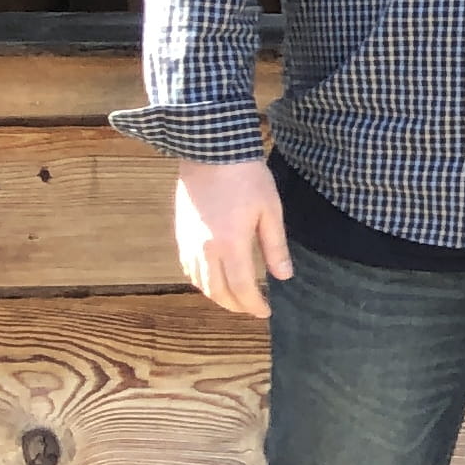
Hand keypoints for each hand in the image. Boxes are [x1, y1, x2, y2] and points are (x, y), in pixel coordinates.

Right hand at [175, 158, 287, 318]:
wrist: (210, 153)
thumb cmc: (247, 178)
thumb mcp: (270, 211)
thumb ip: (275, 247)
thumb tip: (284, 276)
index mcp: (231, 245)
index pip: (242, 288)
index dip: (254, 305)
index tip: (266, 312)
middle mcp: (205, 250)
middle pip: (218, 291)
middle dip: (236, 305)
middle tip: (252, 308)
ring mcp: (189, 243)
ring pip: (200, 283)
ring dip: (218, 295)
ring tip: (236, 298)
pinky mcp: (180, 234)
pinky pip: (188, 269)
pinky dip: (202, 281)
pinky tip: (214, 279)